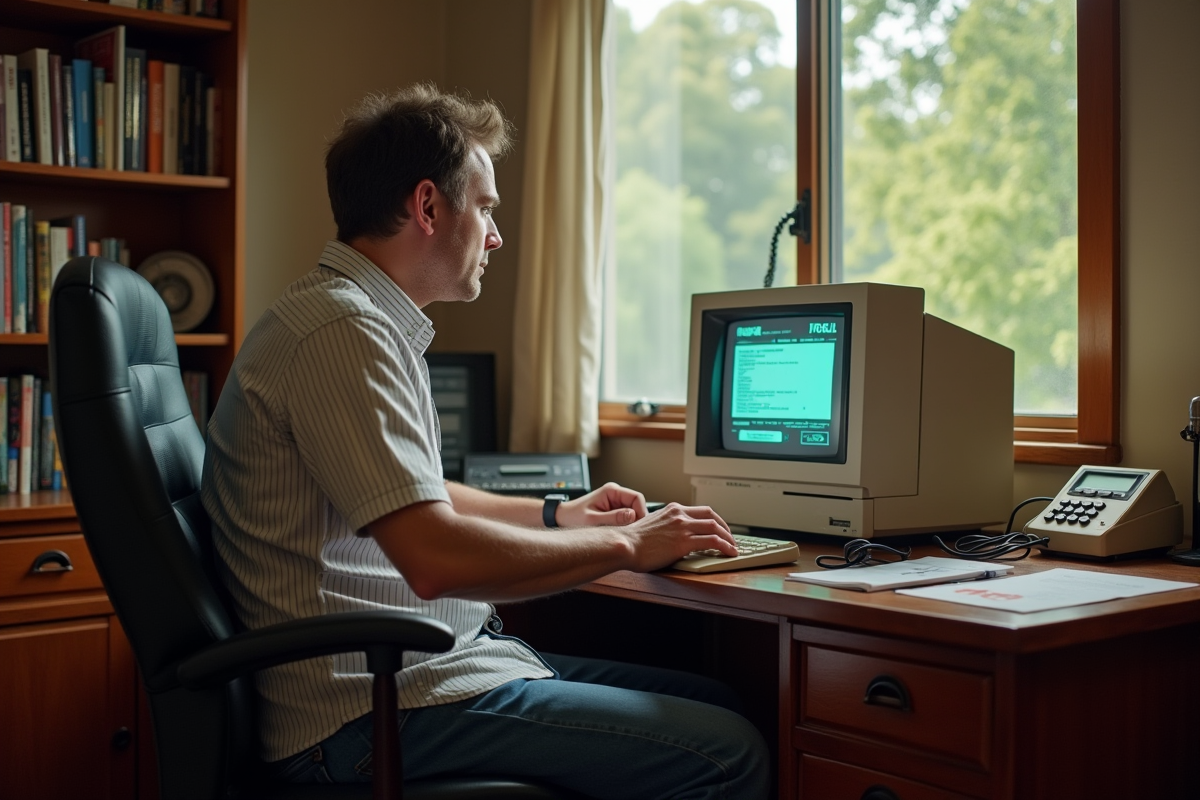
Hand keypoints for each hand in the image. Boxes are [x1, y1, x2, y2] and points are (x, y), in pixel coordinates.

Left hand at [557, 482, 648, 527]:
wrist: (561, 518)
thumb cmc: (573, 517)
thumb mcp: (593, 520)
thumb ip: (614, 518)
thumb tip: (633, 516)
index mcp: (612, 491)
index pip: (637, 498)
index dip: (640, 513)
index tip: (636, 527)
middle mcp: (615, 494)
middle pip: (637, 506)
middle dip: (636, 520)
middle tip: (629, 534)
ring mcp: (615, 502)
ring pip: (633, 513)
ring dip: (630, 524)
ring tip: (620, 534)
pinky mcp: (613, 511)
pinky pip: (626, 518)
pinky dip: (625, 526)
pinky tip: (617, 533)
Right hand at [619, 502, 737, 572]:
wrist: (624, 545)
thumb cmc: (632, 540)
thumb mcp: (651, 525)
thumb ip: (666, 526)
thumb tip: (673, 536)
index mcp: (672, 510)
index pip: (701, 511)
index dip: (715, 520)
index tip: (719, 528)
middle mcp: (679, 515)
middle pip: (712, 517)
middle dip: (725, 528)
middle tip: (730, 538)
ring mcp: (683, 527)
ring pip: (716, 528)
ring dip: (728, 539)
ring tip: (733, 548)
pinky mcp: (684, 542)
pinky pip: (713, 542)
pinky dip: (725, 547)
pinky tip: (729, 553)